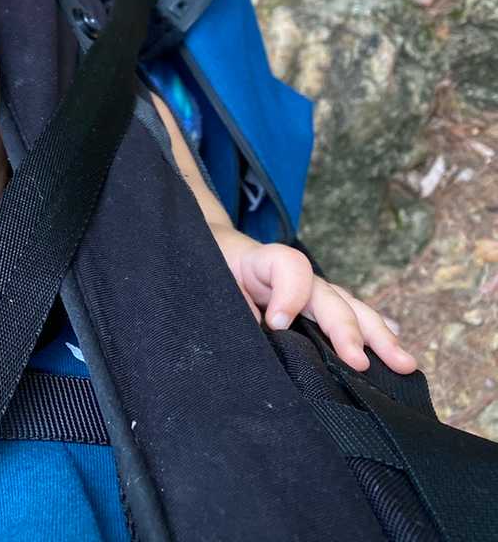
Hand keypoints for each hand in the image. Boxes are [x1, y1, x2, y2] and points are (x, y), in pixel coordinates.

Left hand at [210, 225, 417, 374]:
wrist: (213, 252)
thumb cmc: (211, 270)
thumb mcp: (210, 282)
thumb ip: (232, 301)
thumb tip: (262, 329)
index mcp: (264, 263)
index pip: (290, 267)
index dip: (289, 295)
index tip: (275, 324)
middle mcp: (295, 277)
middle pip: (331, 296)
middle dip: (348, 329)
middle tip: (359, 362)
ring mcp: (311, 291)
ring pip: (351, 309)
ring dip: (379, 336)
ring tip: (404, 363)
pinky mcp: (316, 307)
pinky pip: (351, 315)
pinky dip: (376, 330)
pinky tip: (397, 345)